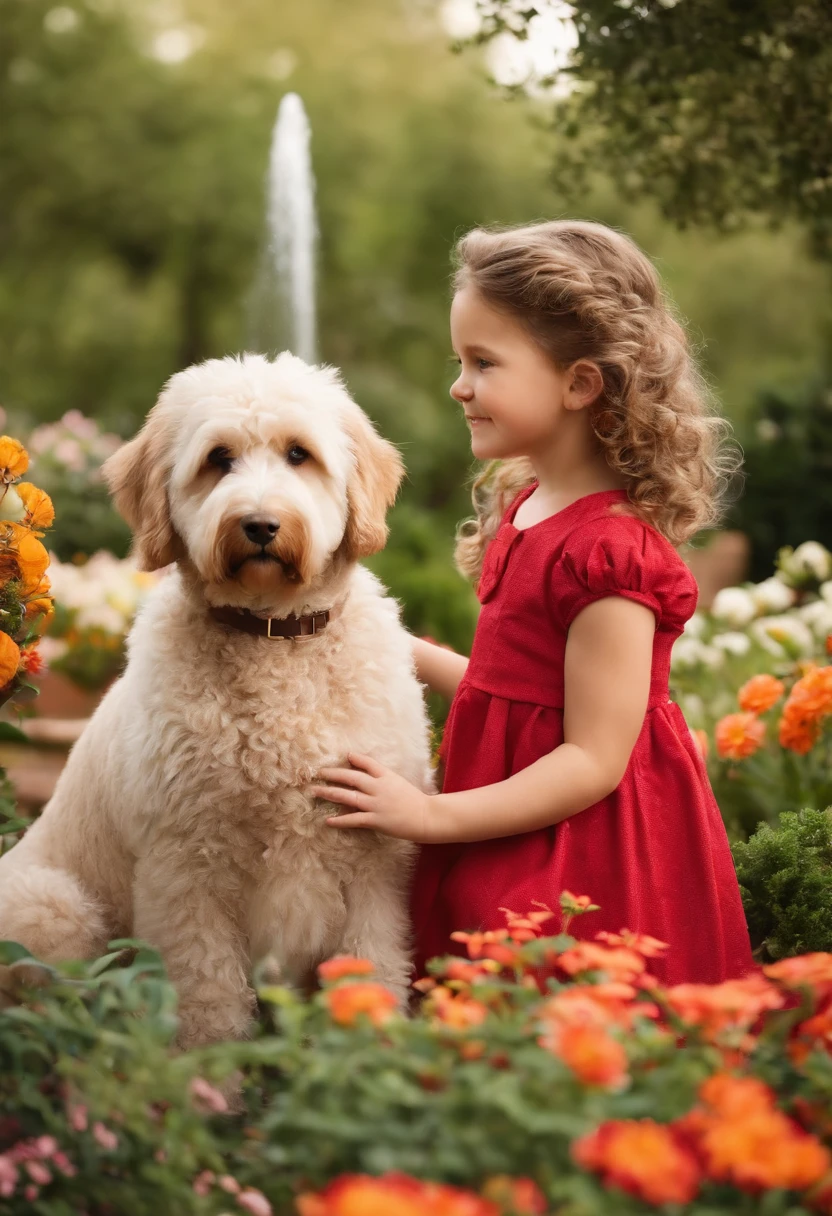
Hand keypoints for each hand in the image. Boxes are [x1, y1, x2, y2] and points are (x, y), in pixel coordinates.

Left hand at [310, 754, 436, 842]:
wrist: (427, 817)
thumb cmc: (415, 800)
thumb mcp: (399, 782)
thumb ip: (383, 776)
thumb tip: (365, 772)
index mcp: (386, 776)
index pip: (367, 763)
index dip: (355, 759)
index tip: (345, 756)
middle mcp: (379, 787)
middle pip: (351, 778)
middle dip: (333, 774)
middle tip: (318, 773)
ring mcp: (376, 804)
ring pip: (348, 796)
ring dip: (329, 793)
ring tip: (315, 791)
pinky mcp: (376, 820)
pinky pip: (354, 819)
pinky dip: (340, 820)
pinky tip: (328, 820)